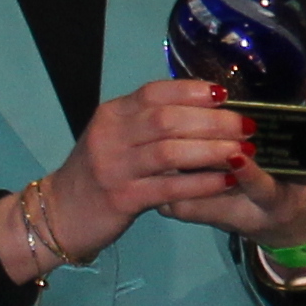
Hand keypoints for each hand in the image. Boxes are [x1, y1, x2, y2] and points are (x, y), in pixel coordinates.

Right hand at [26, 77, 258, 266]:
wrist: (59, 214)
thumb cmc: (98, 173)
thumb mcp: (115, 137)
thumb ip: (148, 122)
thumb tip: (202, 106)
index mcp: (112, 114)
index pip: (154, 92)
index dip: (192, 91)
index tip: (224, 95)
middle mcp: (110, 136)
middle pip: (168, 120)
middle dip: (213, 122)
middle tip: (246, 127)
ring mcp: (113, 168)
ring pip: (170, 152)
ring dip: (212, 151)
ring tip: (243, 152)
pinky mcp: (122, 199)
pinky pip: (169, 188)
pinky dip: (202, 183)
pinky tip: (226, 181)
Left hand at [169, 66, 305, 250]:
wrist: (303, 233)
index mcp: (282, 201)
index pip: (264, 191)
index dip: (249, 176)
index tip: (236, 153)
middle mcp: (249, 215)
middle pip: (213, 200)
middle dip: (196, 171)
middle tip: (182, 138)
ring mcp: (225, 219)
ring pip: (187, 204)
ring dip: (173, 176)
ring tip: (163, 142)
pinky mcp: (207, 218)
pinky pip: (179, 205)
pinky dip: (167, 183)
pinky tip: (162, 152)